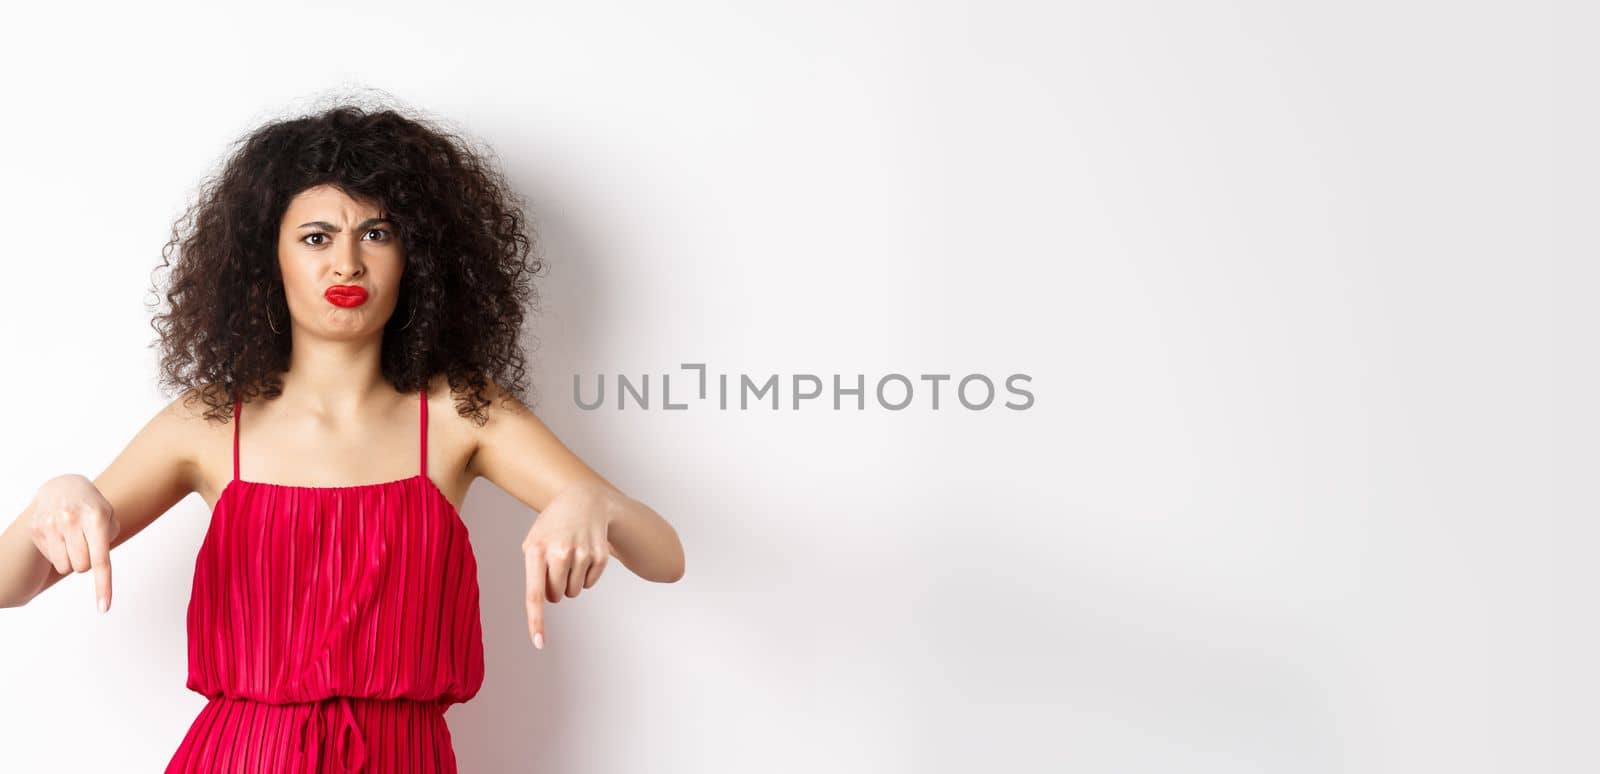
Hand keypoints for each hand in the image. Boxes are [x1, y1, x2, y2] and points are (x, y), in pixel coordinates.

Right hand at [29, 474, 118, 612]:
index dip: (103, 586)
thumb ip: (109, 541)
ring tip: (73, 538)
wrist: (62, 487)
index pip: (100, 560)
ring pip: (65, 567)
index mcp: (96, 518)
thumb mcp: (109, 517)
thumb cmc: (92, 508)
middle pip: (82, 568)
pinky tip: (60, 536)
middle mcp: (71, 521)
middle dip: (87, 561)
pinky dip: (59, 553)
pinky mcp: (36, 530)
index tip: (103, 608)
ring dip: (72, 559)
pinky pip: (52, 559)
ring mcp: (51, 525)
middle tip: (86, 542)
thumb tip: (97, 567)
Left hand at [523, 482, 615, 648]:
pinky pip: (589, 584)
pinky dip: (585, 576)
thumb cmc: (552, 526)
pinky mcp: (600, 557)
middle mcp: (561, 553)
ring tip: (570, 556)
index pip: (535, 593)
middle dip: (554, 588)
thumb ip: (533, 572)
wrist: (583, 500)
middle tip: (555, 565)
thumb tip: (544, 602)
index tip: (538, 643)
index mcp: (537, 550)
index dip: (536, 620)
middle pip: (556, 596)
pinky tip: (584, 554)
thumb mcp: (534, 541)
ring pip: (574, 592)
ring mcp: (583, 554)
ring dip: (570, 582)